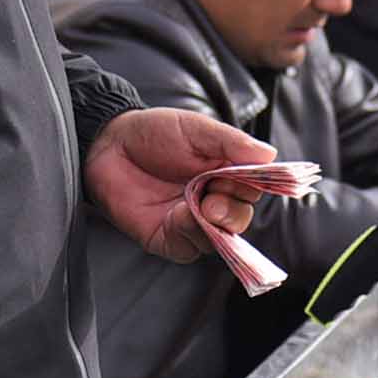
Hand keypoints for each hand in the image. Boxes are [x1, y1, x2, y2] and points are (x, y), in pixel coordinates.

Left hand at [85, 105, 280, 265]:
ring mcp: (190, 221)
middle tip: (215, 198)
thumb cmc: (153, 133)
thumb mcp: (196, 129)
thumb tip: (270, 155)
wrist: (107, 145)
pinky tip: (179, 216)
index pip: (253, 190)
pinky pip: (189, 249)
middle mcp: (212, 200)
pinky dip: (191, 236)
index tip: (239, 178)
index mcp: (226, 173)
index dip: (252, 188)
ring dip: (214, 226)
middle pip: (240, 219)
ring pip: (220, 240)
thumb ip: (231, 143)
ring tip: (200, 206)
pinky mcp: (167, 238)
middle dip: (233, 212)